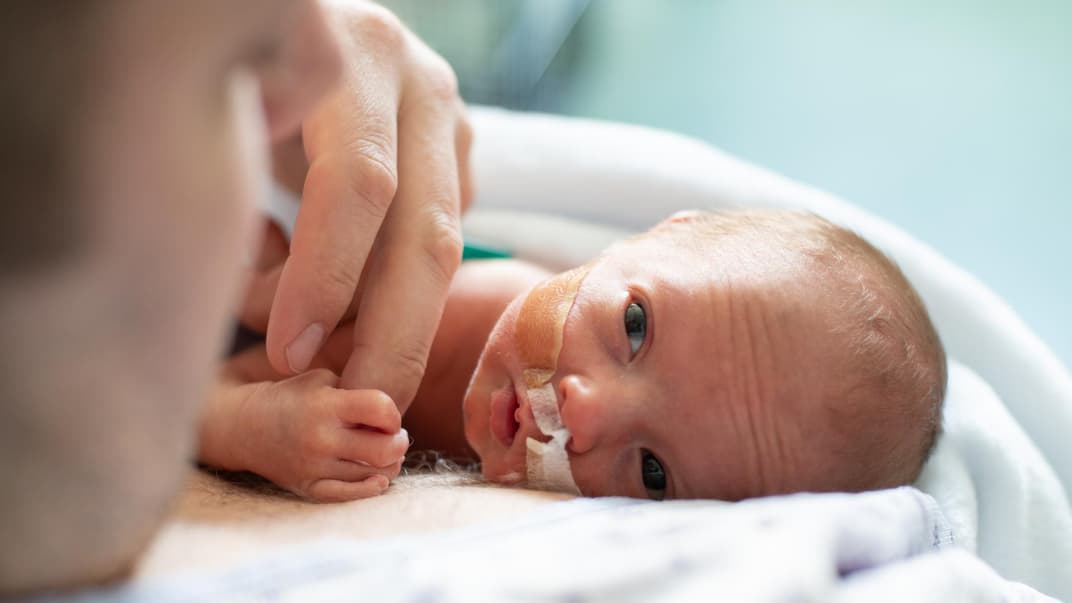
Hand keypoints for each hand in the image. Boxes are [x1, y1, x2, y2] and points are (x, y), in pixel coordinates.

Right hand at [226, 369, 408, 501]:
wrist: (245, 426)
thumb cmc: (294, 398)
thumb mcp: (323, 381)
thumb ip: (357, 394)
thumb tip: (394, 421)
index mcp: (326, 405)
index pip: (380, 409)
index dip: (392, 414)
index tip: (386, 416)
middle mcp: (321, 438)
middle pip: (384, 449)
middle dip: (399, 443)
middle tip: (397, 438)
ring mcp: (314, 466)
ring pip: (374, 475)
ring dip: (389, 465)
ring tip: (383, 454)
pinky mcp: (307, 487)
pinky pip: (349, 495)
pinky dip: (370, 488)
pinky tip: (378, 479)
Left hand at [253, 2, 473, 414]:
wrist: (309, 43)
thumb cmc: (245, 78)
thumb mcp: (229, 108)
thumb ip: (241, 172)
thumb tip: (258, 279)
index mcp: (361, 56)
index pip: (357, 180)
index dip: (326, 274)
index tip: (288, 354)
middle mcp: (423, 89)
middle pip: (425, 234)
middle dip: (393, 338)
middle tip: (360, 410)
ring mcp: (454, 127)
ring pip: (443, 250)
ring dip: (401, 328)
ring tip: (354, 382)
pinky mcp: (463, 163)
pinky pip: (437, 248)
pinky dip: (399, 300)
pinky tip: (360, 327)